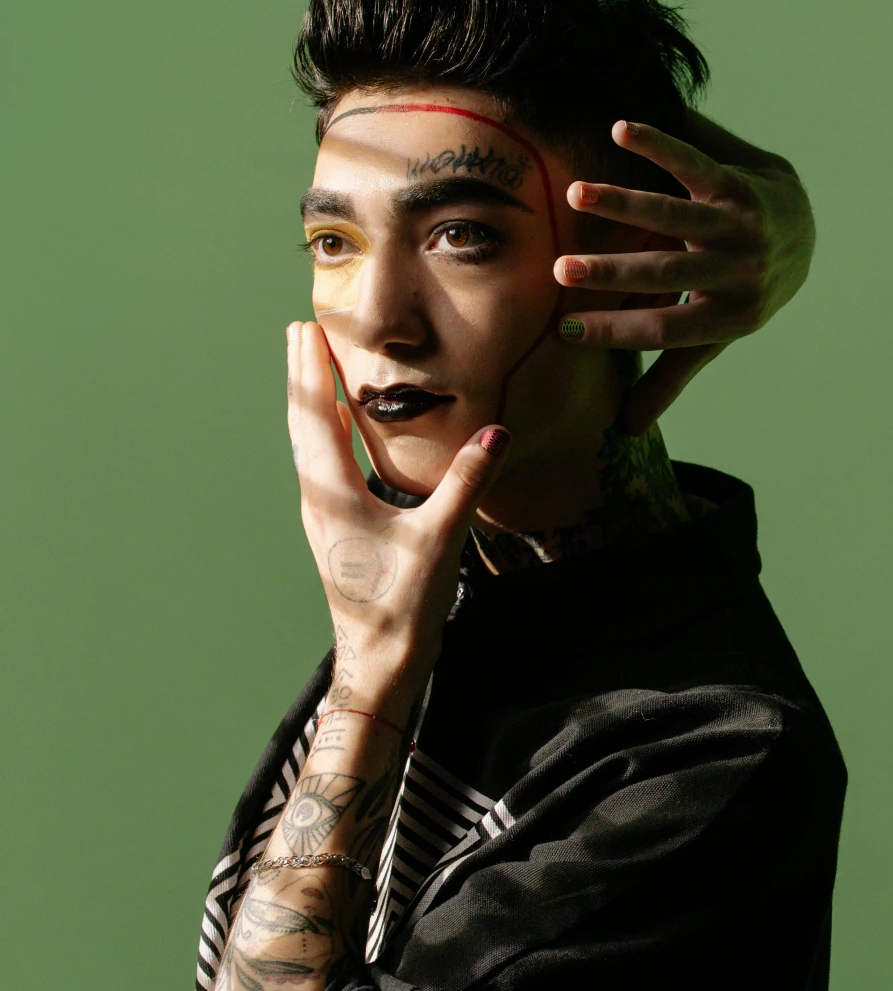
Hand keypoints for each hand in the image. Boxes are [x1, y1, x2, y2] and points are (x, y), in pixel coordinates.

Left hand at [286, 322, 508, 718]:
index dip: (313, 373)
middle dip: (303, 377)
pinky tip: (342, 432)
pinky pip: (324, 466)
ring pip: (310, 445)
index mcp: (334, 495)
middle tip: (298, 331)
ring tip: (312, 368)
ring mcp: (325, 516)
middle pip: (305, 424)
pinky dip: (328, 434)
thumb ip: (465, 483)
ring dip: (312, 403)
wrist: (379, 661)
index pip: (319, 419)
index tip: (306, 329)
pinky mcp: (338, 530)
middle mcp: (320, 499)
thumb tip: (495, 433)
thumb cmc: (402, 605)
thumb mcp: (440, 540)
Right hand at [554, 117, 814, 434]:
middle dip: (614, 272)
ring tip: (578, 194)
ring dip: (626, 204)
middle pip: (668, 273)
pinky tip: (621, 130)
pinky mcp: (739, 184)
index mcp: (730, 316)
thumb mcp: (716, 334)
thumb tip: (629, 429)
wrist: (804, 228)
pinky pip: (696, 161)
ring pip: (677, 215)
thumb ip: (673, 374)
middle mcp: (740, 272)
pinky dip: (659, 144)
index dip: (619, 333)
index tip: (565, 330)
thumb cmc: (744, 290)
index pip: (667, 330)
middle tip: (561, 270)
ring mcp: (741, 226)